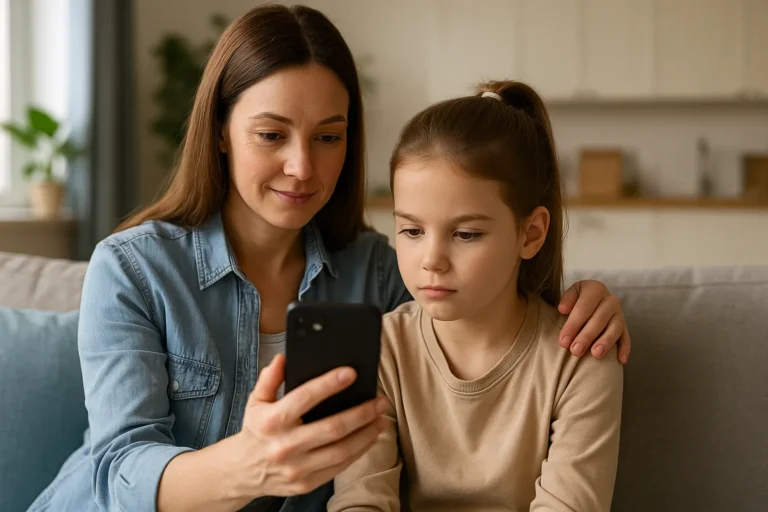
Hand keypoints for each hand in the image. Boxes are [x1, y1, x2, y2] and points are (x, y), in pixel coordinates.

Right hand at [232, 354, 388, 498]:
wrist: (242, 472)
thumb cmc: (255, 431)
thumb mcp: (256, 401)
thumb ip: (269, 379)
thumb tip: (283, 358)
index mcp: (271, 421)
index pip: (304, 398)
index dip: (329, 384)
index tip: (351, 373)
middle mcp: (284, 446)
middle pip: (332, 428)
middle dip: (361, 413)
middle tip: (380, 401)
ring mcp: (297, 468)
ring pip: (341, 450)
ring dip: (366, 433)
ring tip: (382, 418)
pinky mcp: (306, 484)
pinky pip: (339, 466)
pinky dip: (359, 451)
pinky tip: (370, 437)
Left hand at [558, 280, 630, 363]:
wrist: (590, 301)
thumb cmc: (576, 300)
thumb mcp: (570, 294)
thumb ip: (567, 299)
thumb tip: (563, 309)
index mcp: (595, 288)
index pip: (583, 307)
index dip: (572, 325)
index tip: (563, 341)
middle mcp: (610, 299)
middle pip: (599, 319)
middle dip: (586, 336)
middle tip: (575, 351)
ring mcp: (619, 313)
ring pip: (615, 328)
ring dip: (605, 342)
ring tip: (596, 354)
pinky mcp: (625, 326)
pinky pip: (626, 337)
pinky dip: (625, 349)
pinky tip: (621, 360)